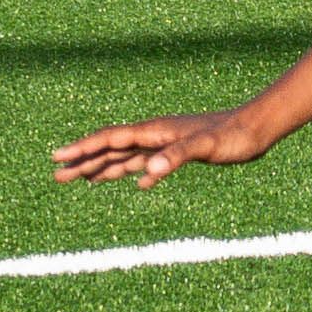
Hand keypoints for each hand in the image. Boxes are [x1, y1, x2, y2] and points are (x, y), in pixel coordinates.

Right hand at [51, 106, 264, 186]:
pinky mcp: (176, 153)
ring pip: (124, 157)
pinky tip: (130, 182)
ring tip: (78, 179)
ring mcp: (163, 144)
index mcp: (154, 132)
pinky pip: (145, 163)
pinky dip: (131, 173)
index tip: (58, 157)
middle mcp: (154, 136)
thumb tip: (148, 173)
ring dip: (101, 168)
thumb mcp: (205, 147)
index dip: (83, 148)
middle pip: (110, 148)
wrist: (254, 129)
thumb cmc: (232, 137)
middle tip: (56, 175)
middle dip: (83, 161)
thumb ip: (176, 157)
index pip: (110, 139)